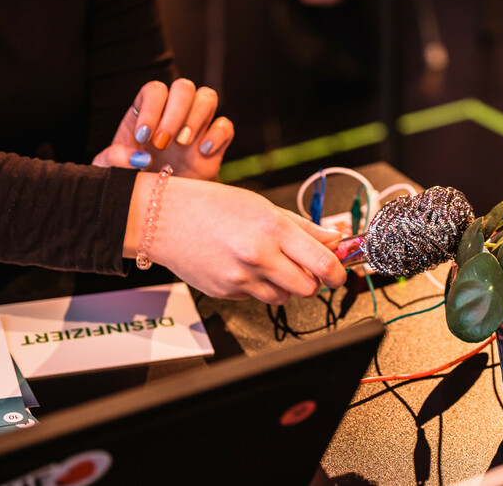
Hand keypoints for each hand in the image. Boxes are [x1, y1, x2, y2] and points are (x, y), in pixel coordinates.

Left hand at [93, 79, 232, 180]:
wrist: (157, 203)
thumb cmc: (132, 181)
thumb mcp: (111, 171)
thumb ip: (114, 159)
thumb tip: (138, 157)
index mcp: (148, 112)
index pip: (155, 90)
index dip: (151, 109)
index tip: (143, 138)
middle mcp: (175, 113)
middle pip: (184, 87)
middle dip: (174, 114)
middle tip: (163, 143)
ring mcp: (198, 127)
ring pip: (208, 97)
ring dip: (196, 118)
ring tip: (182, 144)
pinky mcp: (216, 144)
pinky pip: (225, 126)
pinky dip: (217, 135)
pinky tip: (203, 152)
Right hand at [124, 174, 347, 303]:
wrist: (163, 219)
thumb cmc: (212, 205)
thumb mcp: (262, 206)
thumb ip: (302, 227)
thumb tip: (334, 240)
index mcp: (273, 228)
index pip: (323, 263)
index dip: (338, 272)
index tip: (340, 272)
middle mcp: (260, 256)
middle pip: (309, 288)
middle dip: (313, 281)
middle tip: (306, 268)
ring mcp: (242, 278)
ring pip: (284, 298)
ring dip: (285, 286)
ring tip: (267, 263)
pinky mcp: (227, 293)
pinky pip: (257, 298)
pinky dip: (258, 286)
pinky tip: (242, 266)